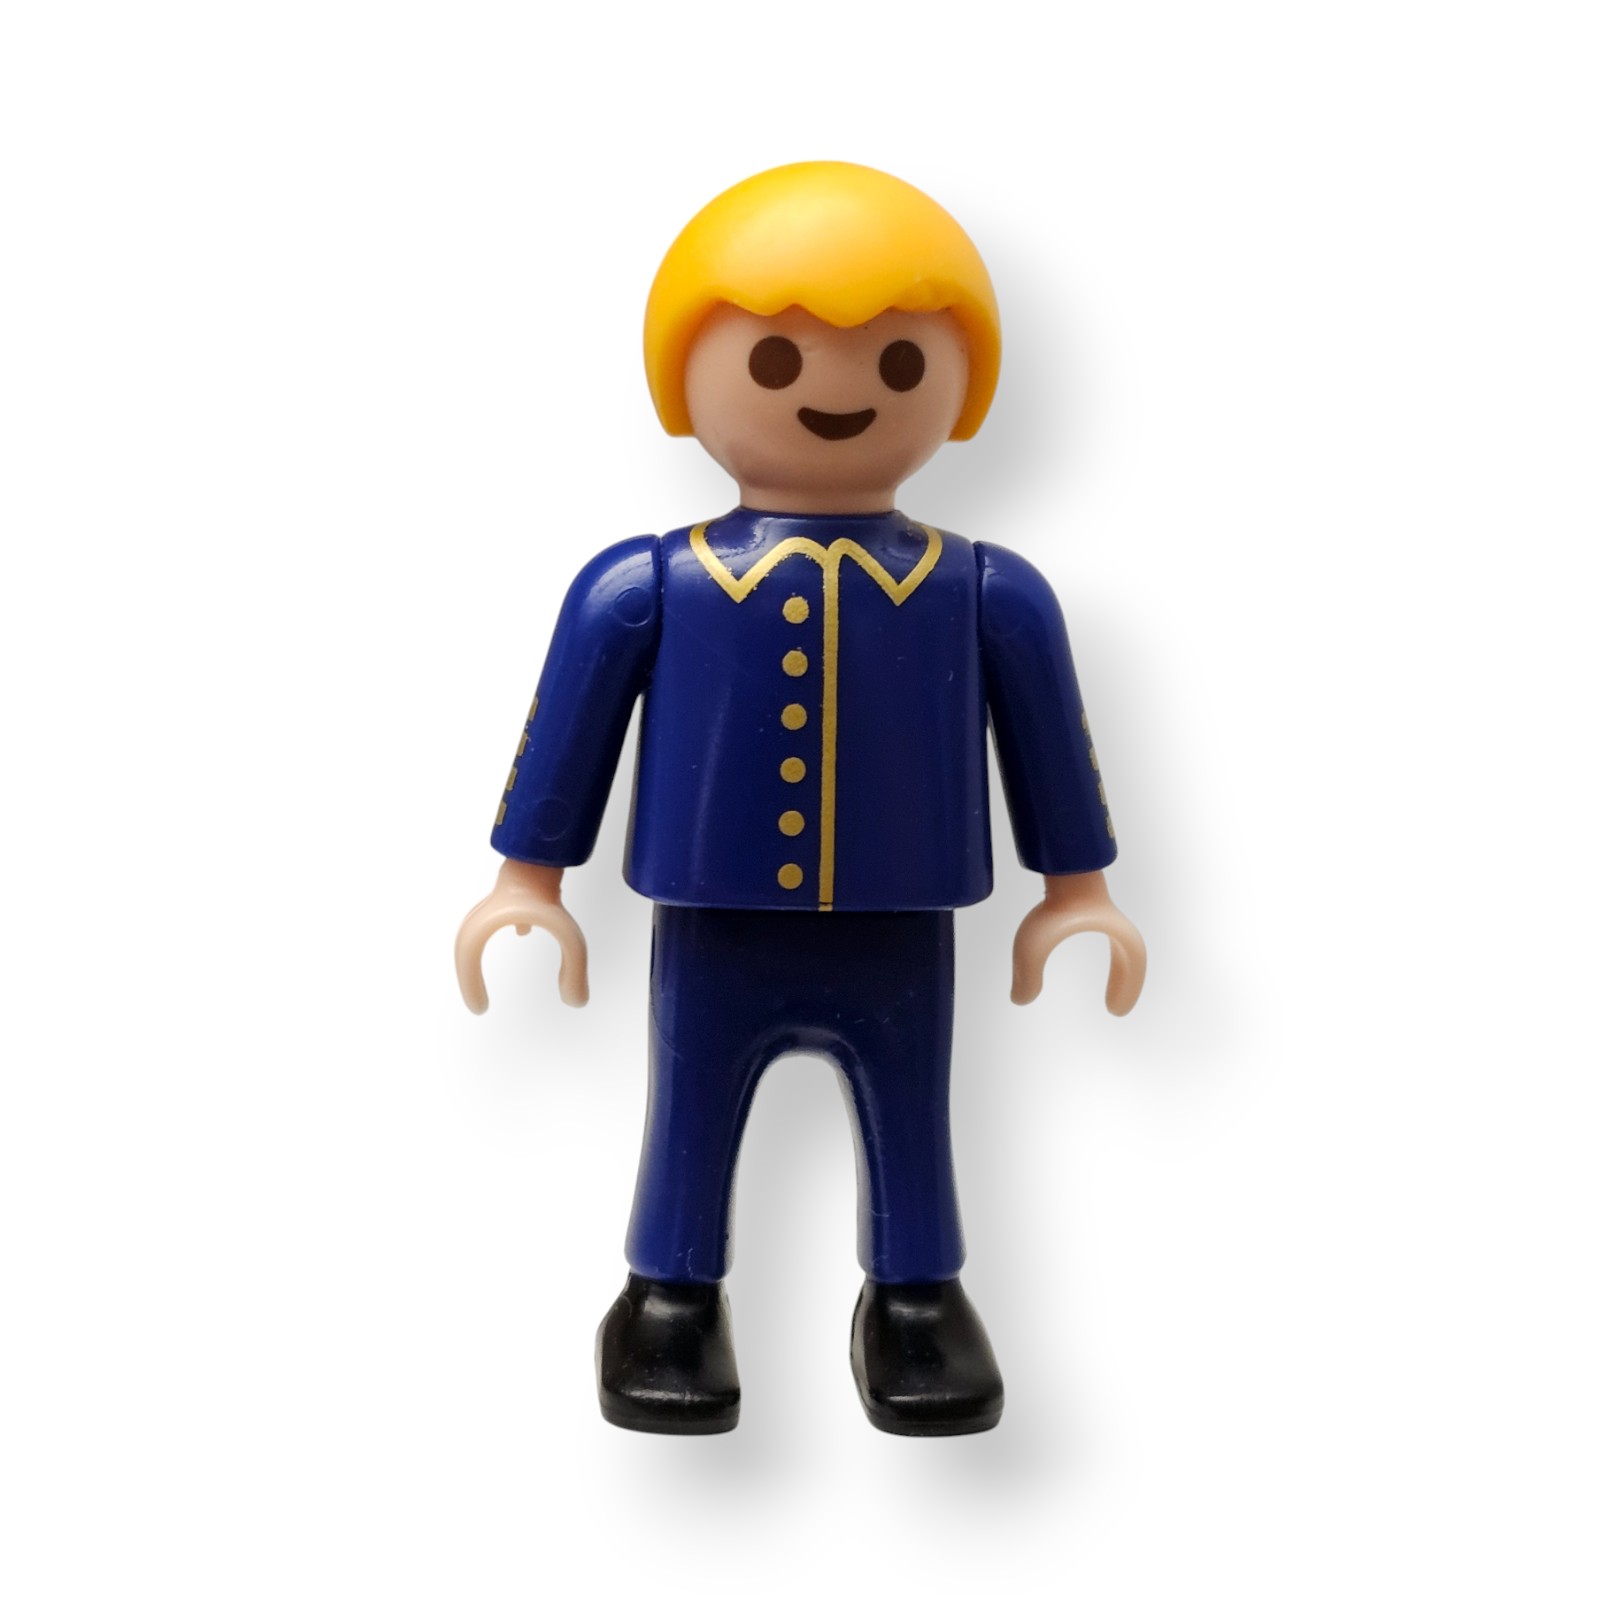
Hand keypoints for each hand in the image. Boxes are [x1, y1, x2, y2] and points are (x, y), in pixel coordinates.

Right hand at [455, 859, 588, 1012]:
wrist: (545, 853)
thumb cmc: (550, 889)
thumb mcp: (567, 936)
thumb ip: (574, 969)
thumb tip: (577, 1002)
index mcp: (488, 922)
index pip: (467, 957)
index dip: (469, 985)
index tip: (480, 1007)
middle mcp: (485, 912)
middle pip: (464, 945)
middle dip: (468, 973)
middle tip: (477, 998)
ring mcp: (496, 899)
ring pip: (477, 929)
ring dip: (480, 951)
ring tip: (486, 969)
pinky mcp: (511, 890)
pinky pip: (497, 916)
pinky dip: (501, 930)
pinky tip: (525, 931)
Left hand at [1011, 870, 1145, 1013]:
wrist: (1056, 865)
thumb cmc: (1052, 904)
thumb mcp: (1036, 945)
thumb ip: (1027, 972)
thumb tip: (1018, 999)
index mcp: (1117, 932)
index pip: (1135, 961)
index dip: (1128, 986)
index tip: (1114, 1011)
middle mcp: (1113, 921)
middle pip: (1131, 956)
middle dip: (1125, 980)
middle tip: (1112, 1007)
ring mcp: (1101, 909)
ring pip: (1117, 942)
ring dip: (1115, 965)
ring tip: (1093, 979)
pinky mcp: (1087, 900)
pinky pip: (1101, 928)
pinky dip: (1093, 942)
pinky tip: (1076, 949)